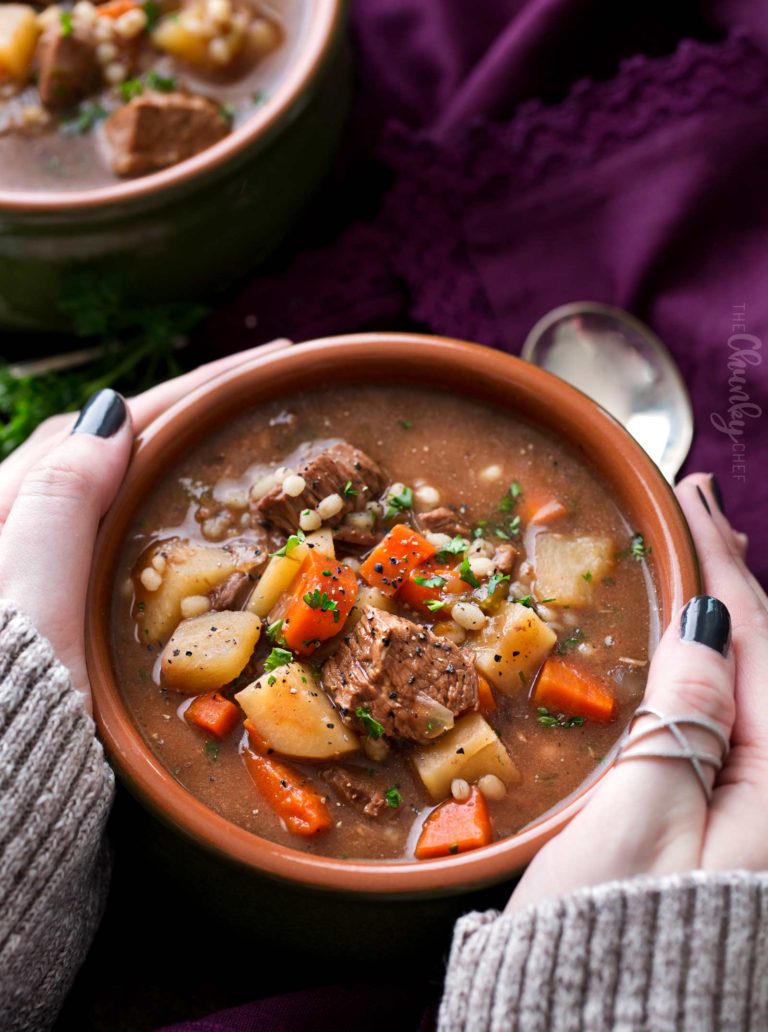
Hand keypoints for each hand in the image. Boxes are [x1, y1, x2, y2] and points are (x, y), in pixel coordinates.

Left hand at [0, 341, 290, 713]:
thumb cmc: (2, 704)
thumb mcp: (26, 599)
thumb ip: (61, 503)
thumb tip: (117, 409)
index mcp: (7, 505)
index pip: (115, 425)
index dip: (193, 388)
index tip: (268, 361)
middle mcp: (19, 523)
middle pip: (119, 442)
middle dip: (192, 406)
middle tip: (265, 383)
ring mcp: (42, 562)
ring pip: (119, 480)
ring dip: (180, 446)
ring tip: (238, 424)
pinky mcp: (60, 598)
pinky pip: (118, 523)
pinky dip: (161, 496)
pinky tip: (187, 495)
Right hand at [508, 473, 767, 912]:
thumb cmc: (608, 947)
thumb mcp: (640, 821)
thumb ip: (688, 720)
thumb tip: (709, 626)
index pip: (760, 644)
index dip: (723, 563)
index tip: (693, 498)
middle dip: (735, 579)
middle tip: (699, 506)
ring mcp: (761, 816)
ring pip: (756, 690)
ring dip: (731, 621)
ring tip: (704, 563)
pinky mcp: (733, 832)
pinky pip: (739, 725)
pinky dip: (719, 673)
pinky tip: (703, 654)